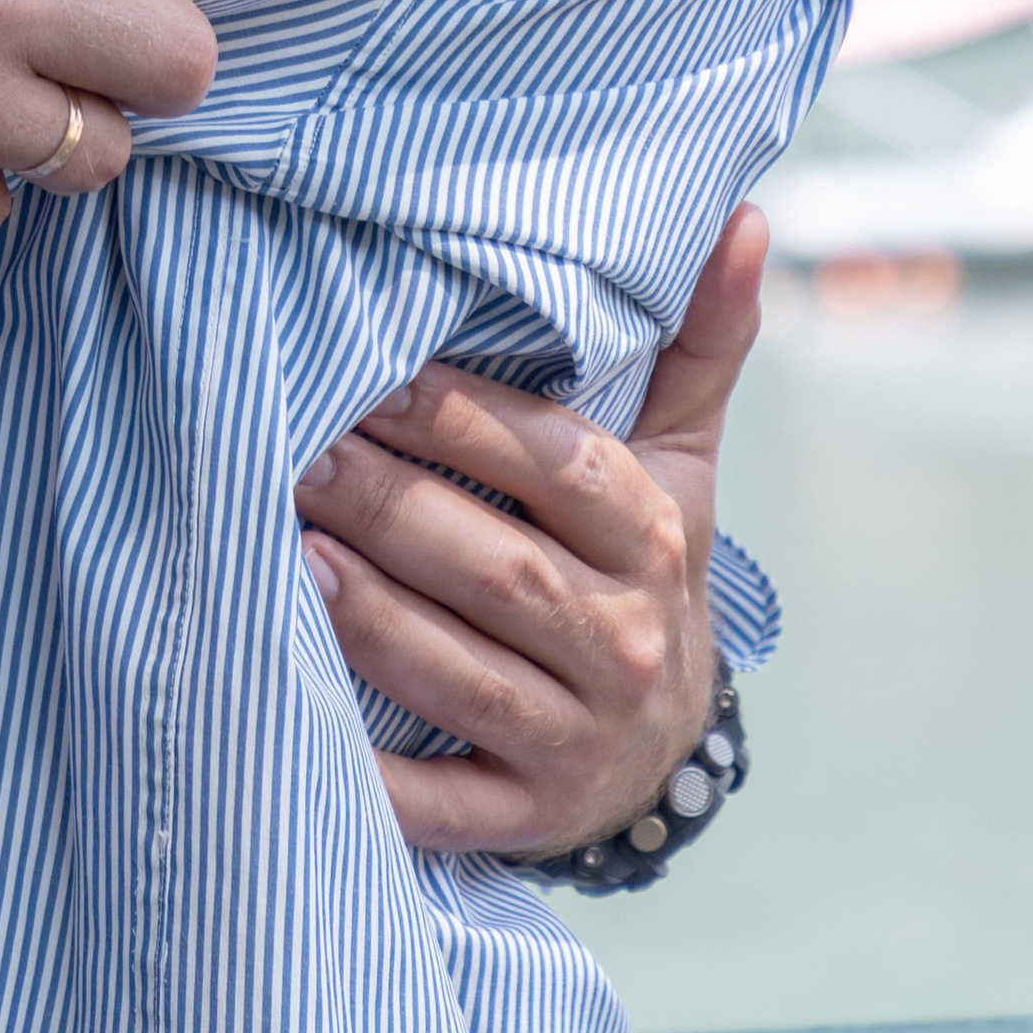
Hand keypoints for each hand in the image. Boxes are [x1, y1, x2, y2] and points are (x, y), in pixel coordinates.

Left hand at [294, 205, 765, 856]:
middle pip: (499, 568)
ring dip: (372, 615)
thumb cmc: (638, 566)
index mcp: (651, 540)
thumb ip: (698, 341)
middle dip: (391, 507)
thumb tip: (745, 217)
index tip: (372, 373)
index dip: (464, 422)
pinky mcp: (525, 816)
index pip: (558, 469)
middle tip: (293, 449)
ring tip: (288, 550)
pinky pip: (445, 805)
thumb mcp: (678, 461)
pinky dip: (383, 783)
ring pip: (463, 675)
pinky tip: (308, 728)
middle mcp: (625, 643)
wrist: (664, 746)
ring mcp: (576, 740)